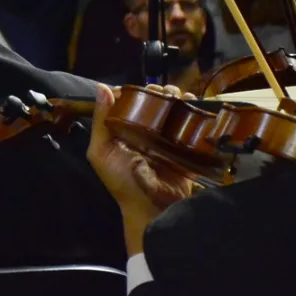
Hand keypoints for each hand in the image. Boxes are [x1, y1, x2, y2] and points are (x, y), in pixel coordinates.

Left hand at [84, 85, 193, 253]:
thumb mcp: (101, 153)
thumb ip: (100, 123)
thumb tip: (102, 88)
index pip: (130, 101)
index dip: (136, 90)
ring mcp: (165, 137)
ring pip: (172, 109)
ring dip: (177, 97)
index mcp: (123, 129)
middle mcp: (144, 130)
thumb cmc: (121, 181)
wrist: (152, 209)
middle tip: (165, 92)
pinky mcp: (184, 147)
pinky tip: (195, 102)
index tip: (144, 87)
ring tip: (180, 96)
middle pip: (154, 102)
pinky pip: (189, 125)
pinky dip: (193, 111)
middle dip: (159, 92)